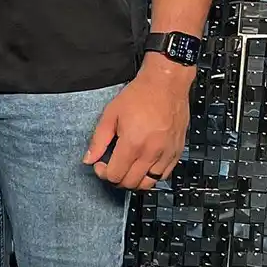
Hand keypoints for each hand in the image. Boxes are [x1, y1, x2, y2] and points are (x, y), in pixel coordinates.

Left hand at [83, 58, 193, 190]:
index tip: (100, 164)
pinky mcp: (177, 151)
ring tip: (127, 168)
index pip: (115, 175)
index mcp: (132, 144)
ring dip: (134, 180)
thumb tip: (88, 159)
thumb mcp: (111, 114)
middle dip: (116, 179)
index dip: (103, 173)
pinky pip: (164, 175)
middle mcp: (151, 153)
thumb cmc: (140, 95)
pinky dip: (152, 175)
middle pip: (131, 183)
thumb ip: (98, 140)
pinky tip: (143, 165)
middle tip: (111, 167)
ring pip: (149, 183)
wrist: (166, 84)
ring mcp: (166, 154)